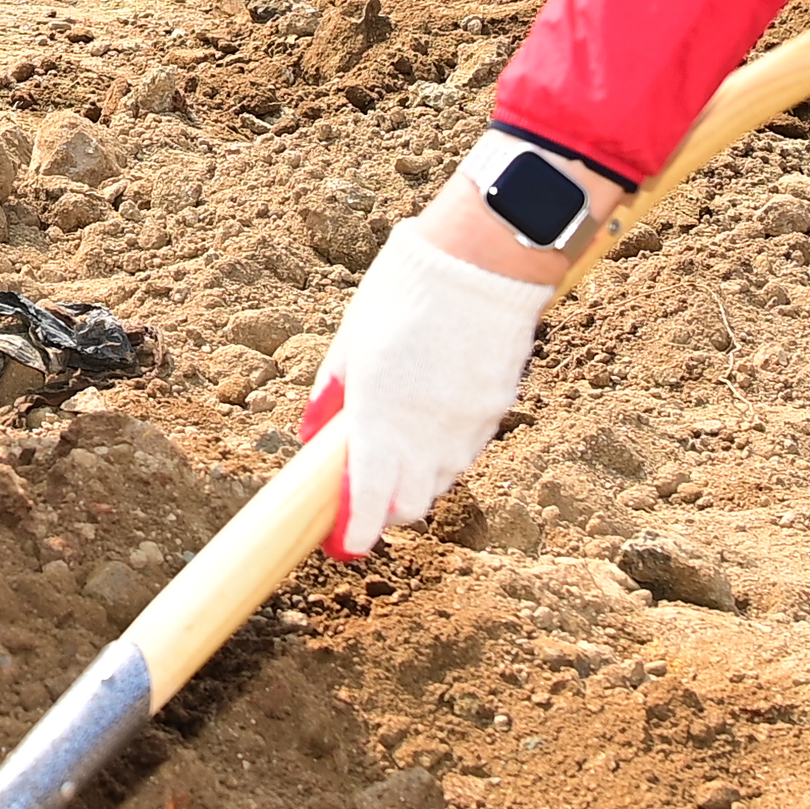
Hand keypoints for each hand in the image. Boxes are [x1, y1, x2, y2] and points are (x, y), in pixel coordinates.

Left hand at [302, 221, 554, 556]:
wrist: (478, 263)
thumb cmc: (402, 294)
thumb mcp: (351, 341)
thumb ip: (332, 394)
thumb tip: (313, 434)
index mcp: (378, 417)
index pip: (368, 499)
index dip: (355, 531)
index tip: (344, 545)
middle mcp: (424, 433)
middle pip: (409, 505)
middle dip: (387, 510)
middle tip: (369, 493)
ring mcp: (465, 426)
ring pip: (441, 481)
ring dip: (418, 480)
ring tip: (401, 448)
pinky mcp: (495, 411)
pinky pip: (467, 449)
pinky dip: (447, 451)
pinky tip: (434, 420)